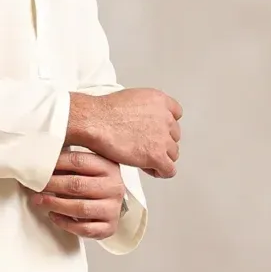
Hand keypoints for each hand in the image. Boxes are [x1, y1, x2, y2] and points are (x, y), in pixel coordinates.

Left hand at [29, 145, 127, 239]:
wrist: (111, 203)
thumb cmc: (93, 183)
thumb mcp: (87, 166)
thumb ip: (69, 160)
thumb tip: (40, 156)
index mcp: (108, 166)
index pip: (78, 161)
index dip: (55, 163)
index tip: (38, 166)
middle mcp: (114, 187)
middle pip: (77, 185)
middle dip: (51, 185)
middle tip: (35, 185)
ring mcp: (113, 208)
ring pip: (80, 208)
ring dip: (55, 204)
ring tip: (39, 200)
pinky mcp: (109, 227)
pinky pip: (84, 228)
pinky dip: (65, 223)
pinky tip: (53, 216)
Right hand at [65, 87, 180, 177]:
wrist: (94, 121)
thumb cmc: (103, 112)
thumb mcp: (131, 99)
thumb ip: (144, 110)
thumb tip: (142, 121)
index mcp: (159, 101)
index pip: (176, 114)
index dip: (165, 126)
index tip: (156, 131)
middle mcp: (165, 118)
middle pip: (174, 136)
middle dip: (161, 142)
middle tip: (145, 146)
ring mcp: (163, 138)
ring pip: (173, 154)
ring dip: (160, 157)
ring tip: (143, 158)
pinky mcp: (157, 155)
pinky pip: (169, 170)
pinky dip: (160, 172)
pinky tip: (149, 169)